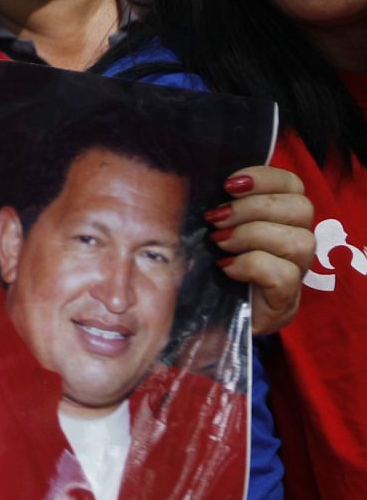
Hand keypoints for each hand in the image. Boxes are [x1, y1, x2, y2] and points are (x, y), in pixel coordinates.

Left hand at [207, 166, 314, 334]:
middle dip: (253, 207)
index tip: (228, 184)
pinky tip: (227, 268)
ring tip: (220, 243)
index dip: (265, 178)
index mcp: (278, 219)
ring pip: (299, 241)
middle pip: (301, 208)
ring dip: (253, 236)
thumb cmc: (201, 268)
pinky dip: (253, 266)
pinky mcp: (285, 301)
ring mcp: (295, 273)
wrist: (198, 321)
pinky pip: (285, 275)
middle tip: (216, 219)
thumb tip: (199, 179)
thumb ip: (214, 206)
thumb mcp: (205, 231)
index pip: (292, 185)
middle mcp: (294, 242)